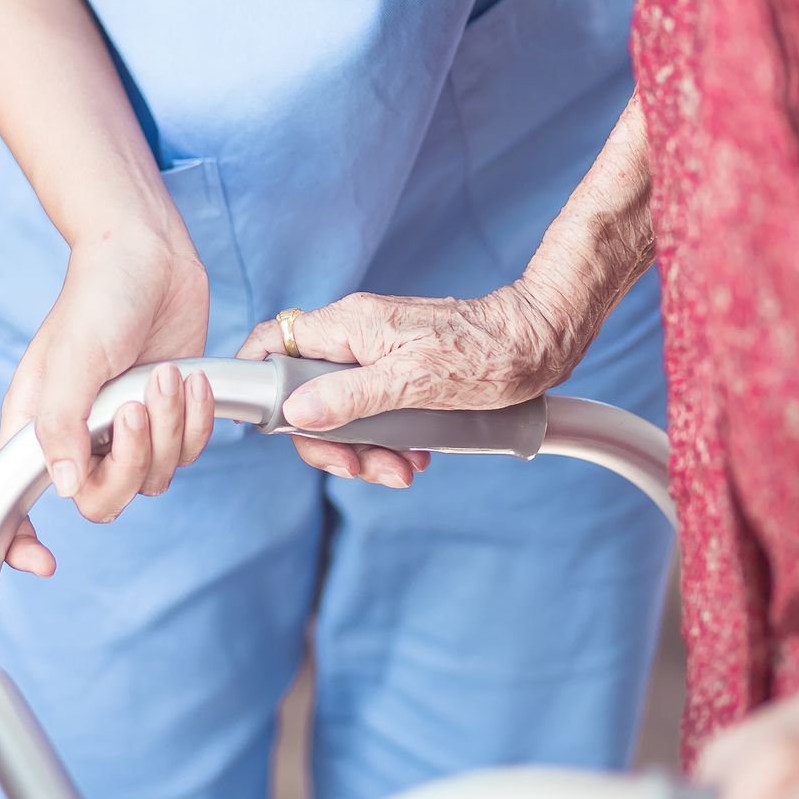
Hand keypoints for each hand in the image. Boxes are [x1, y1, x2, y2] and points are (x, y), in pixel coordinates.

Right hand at [0, 230, 215, 574]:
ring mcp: (123, 428)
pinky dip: (197, 422)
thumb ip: (63, 425)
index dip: (19, 543)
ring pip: (153, 478)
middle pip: (101, 498)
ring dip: (171, 429)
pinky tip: (193, 380)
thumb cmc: (99, 296)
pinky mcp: (167, 414)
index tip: (44, 562)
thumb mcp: (73, 358)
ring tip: (168, 376)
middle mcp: (76, 435)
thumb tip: (60, 486)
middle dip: (132, 458)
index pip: (14, 501)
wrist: (148, 252)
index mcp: (35, 424)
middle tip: (139, 406)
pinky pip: (187, 452)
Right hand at [235, 281, 590, 487]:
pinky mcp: (401, 370)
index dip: (256, 379)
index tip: (268, 425)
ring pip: (340, 407)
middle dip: (328, 440)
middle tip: (361, 468)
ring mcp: (378, 353)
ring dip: (363, 448)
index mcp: (349, 327)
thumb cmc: (486, 355)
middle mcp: (356, 336)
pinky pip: (372, 410)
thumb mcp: (414, 383)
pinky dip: (387, 440)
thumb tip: (296, 413)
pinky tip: (414, 457)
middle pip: (304, 392)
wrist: (541, 342)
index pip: (274, 342)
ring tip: (400, 471)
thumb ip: (350, 396)